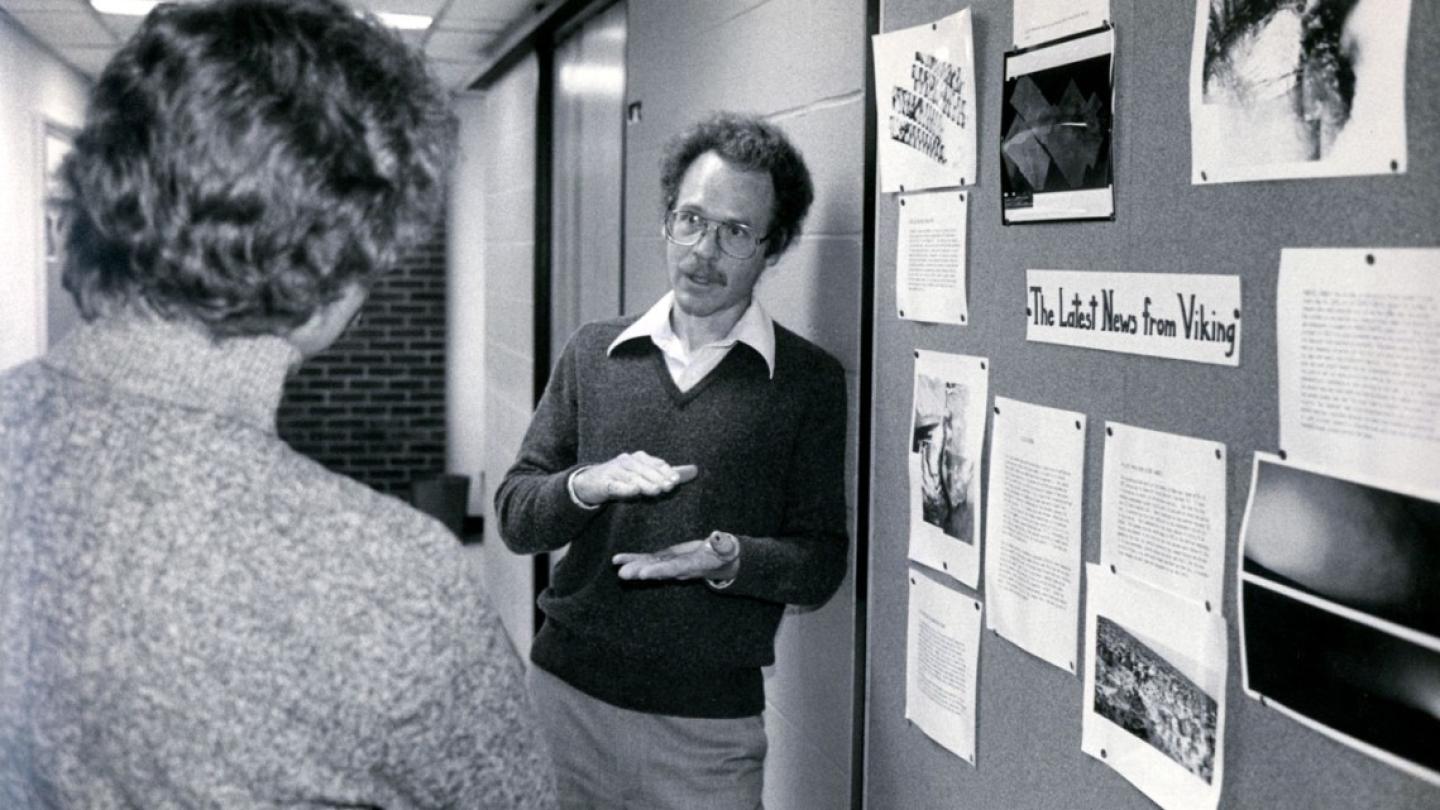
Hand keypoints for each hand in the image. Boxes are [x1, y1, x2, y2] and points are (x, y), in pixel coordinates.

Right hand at [572, 452, 697, 505]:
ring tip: (656, 490)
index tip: (676, 480)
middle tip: (669, 486)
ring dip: (645, 483)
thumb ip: (666, 473)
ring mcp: (614, 471)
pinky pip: (615, 485)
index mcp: (638, 458)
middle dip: (658, 477)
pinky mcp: (604, 483)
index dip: (666, 471)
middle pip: (645, 469)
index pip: (656, 463)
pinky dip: (624, 487)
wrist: (590, 483)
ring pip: (632, 477)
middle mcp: (627, 461)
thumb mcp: (644, 474)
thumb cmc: (622, 478)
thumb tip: (694, 471)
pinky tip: (633, 490)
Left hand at [613, 531, 739, 581]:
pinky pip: (646, 560)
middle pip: (657, 571)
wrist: (720, 560)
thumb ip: (722, 543)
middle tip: (622, 574)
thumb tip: (717, 536)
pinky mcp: (665, 559)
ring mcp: (669, 564)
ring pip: (648, 566)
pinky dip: (632, 559)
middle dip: (640, 572)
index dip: (659, 571)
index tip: (644, 574)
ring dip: (632, 566)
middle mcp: (678, 569)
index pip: (674, 569)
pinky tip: (616, 560)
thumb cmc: (725, 552)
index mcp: (692, 566)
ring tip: (616, 566)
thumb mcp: (726, 547)